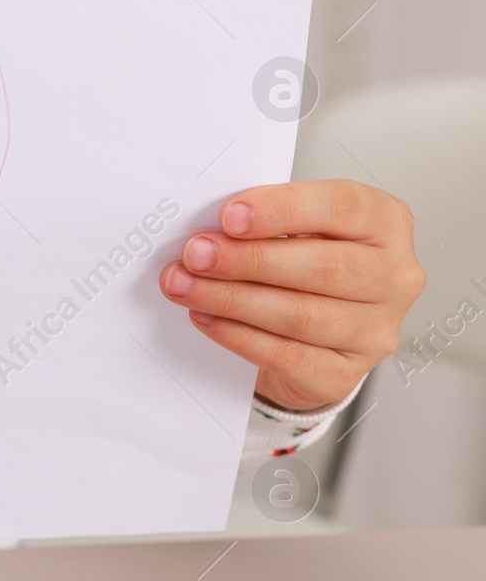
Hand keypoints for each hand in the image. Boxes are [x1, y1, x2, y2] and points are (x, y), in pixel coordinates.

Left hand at [159, 180, 424, 410]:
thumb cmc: (304, 268)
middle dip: (248, 260)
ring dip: (232, 299)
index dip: (283, 209)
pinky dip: (238, 335)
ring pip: (301, 315)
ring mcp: (376, 330)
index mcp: (385, 224)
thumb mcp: (295, 230)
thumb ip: (265, 224)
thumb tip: (210, 232)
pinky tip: (207, 318)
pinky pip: (287, 356)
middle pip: (323, 267)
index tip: (230, 216)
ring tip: (187, 286)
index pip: (342, 207)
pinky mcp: (345, 374)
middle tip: (196, 255)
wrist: (312, 337)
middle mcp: (394, 277)